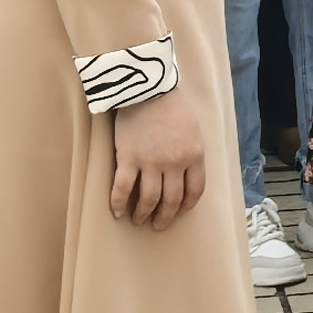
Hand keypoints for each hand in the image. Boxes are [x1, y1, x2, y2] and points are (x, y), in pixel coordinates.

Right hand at [107, 93, 208, 229]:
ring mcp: (151, 162)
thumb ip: (191, 151)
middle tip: (159, 224)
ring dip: (144, 214)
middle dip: (165, 216)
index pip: (195, 190)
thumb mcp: (192, 129)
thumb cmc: (171, 104)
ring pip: (149, 199)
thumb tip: (186, 170)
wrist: (147, 87)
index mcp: (194, 156)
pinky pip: (122, 188)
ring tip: (139, 220)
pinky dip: (119, 202)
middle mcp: (174, 164)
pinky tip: (117, 211)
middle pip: (172, 199)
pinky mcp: (128, 158)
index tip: (180, 212)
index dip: (187, 205)